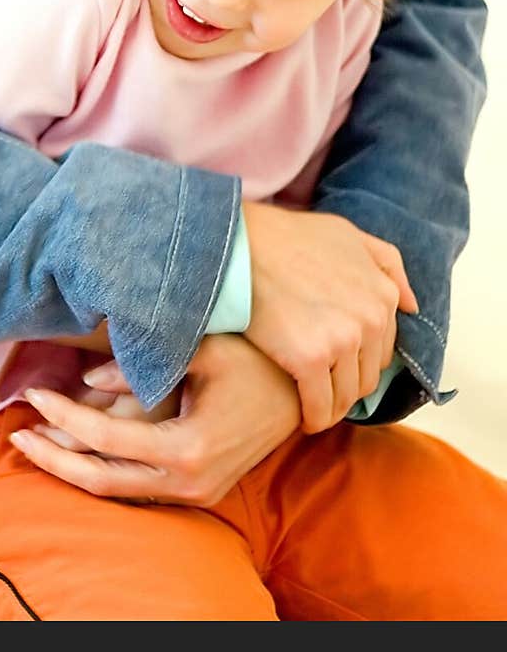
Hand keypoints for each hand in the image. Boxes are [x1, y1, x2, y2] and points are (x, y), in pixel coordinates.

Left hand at [10, 334, 300, 506]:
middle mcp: (189, 481)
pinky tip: (74, 451)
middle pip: (101, 481)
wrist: (306, 395)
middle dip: (53, 460)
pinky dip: (100, 472)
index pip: (107, 438)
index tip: (33, 393)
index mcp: (189, 447)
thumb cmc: (255, 361)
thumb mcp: (203, 348)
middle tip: (16, 436)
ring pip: (116, 492)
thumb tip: (90, 380)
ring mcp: (195, 493)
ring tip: (34, 444)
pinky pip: (136, 489)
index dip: (64, 415)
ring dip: (72, 469)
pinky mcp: (197, 491)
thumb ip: (144, 362)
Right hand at [242, 200, 417, 433]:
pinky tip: (301, 417)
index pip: (382, 349)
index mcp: (383, 293)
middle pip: (367, 377)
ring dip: (331, 407)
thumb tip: (413, 305)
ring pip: (347, 397)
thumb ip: (386, 263)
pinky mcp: (310, 359)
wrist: (238, 244)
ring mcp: (342, 339)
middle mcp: (371, 317)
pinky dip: (313, 418)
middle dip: (346, 385)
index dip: (357, 360)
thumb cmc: (286, 237)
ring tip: (311, 404)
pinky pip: (320, 407)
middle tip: (320, 385)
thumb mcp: (346, 234)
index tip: (336, 364)